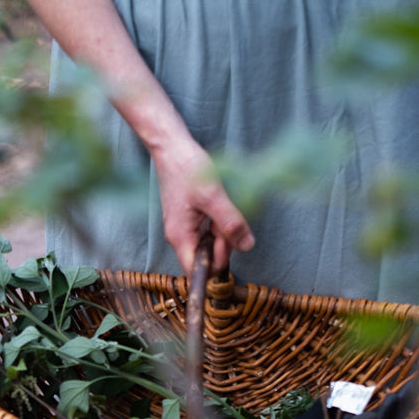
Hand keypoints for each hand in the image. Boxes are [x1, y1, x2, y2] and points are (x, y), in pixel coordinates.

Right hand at [152, 133, 254, 275]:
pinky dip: (215, 222)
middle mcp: (178, 237)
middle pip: (205, 258)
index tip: (227, 240)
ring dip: (220, 231)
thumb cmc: (187, 168)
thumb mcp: (213, 196)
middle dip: (222, 243)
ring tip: (220, 206)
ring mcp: (182, 229)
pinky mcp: (187, 219)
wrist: (171, 147)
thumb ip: (230, 223)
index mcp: (180, 237)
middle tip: (226, 219)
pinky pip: (204, 231)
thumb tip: (247, 246)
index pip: (197, 270)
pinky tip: (216, 205)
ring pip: (207, 244)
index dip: (216, 262)